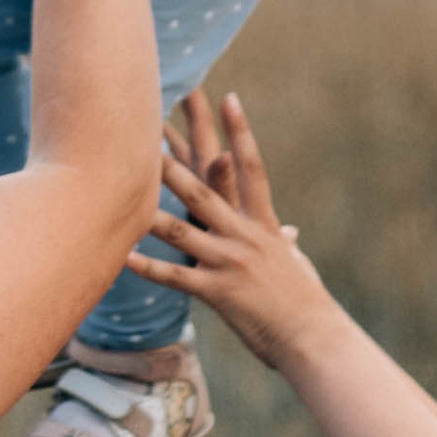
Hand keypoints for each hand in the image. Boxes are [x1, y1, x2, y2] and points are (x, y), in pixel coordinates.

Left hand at [127, 89, 329, 372]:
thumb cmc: (306, 301)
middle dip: (176, 161)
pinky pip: (175, 277)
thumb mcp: (295, 264)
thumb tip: (289, 235)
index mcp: (265, 224)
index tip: (229, 98)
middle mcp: (246, 237)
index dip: (241, 132)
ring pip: (182, 230)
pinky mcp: (218, 292)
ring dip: (151, 210)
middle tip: (153, 131)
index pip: (253, 168)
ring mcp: (230, 263)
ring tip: (122, 191)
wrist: (314, 338)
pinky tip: (123, 257)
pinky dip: (148, 267)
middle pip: (205, 191)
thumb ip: (284, 244)